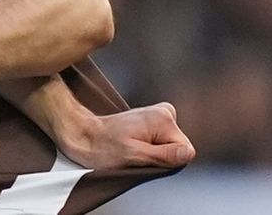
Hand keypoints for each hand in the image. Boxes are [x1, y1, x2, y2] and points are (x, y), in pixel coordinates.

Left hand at [62, 102, 195, 168]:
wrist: (82, 135)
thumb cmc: (103, 147)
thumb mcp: (134, 155)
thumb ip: (164, 155)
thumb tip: (188, 153)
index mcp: (164, 118)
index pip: (185, 152)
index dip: (165, 160)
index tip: (143, 155)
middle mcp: (165, 112)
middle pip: (178, 148)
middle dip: (159, 156)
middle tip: (134, 152)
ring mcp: (159, 116)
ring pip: (170, 147)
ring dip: (152, 152)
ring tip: (130, 148)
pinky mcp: (153, 121)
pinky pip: (161, 143)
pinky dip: (147, 148)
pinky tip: (131, 144)